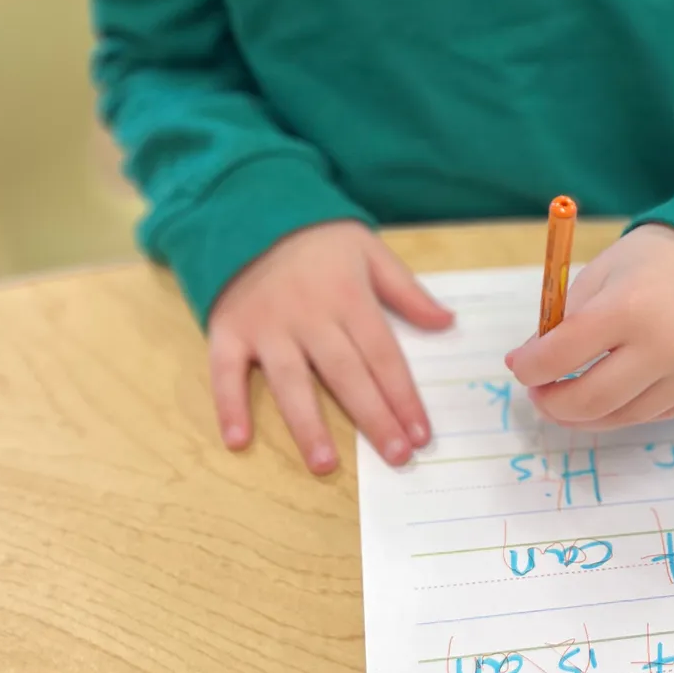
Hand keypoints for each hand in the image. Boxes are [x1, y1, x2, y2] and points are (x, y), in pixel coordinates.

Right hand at [206, 221, 452, 473]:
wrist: (251, 208)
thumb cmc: (317, 237)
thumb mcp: (369, 250)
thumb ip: (407, 290)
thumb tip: (447, 322)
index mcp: (349, 297)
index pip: (384, 355)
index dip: (404, 397)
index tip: (422, 434)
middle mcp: (309, 315)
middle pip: (346, 374)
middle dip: (374, 418)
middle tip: (396, 457)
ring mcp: (266, 326)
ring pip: (290, 381)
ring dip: (307, 424)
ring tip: (325, 464)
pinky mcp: (228, 330)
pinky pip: (226, 371)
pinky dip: (228, 405)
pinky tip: (239, 440)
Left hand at [506, 225, 673, 429]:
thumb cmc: (650, 265)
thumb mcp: (599, 275)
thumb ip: (561, 322)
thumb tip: (527, 366)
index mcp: (629, 306)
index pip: (562, 355)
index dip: (530, 368)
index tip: (519, 367)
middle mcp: (664, 346)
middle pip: (589, 401)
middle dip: (552, 404)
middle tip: (539, 393)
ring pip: (619, 417)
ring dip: (584, 413)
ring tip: (569, 395)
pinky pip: (651, 415)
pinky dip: (622, 408)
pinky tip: (615, 387)